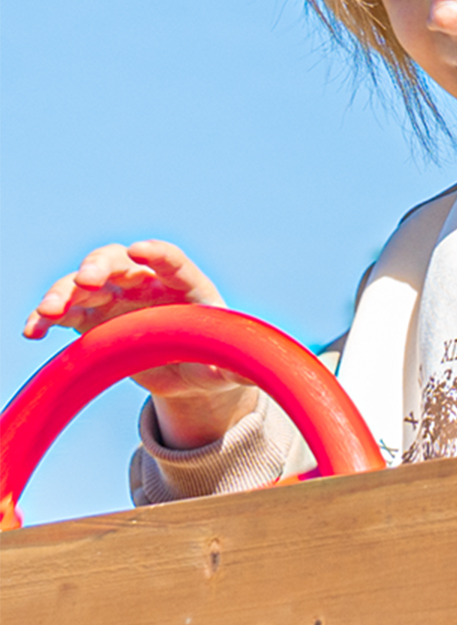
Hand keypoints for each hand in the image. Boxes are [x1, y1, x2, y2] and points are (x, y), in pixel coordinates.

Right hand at [23, 241, 251, 449]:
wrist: (189, 374)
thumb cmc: (212, 358)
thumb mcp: (225, 362)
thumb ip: (234, 364)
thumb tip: (257, 371)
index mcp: (187, 285)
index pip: (173, 261)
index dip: (158, 254)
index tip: (141, 251)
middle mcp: (147, 283)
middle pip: (119, 262)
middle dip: (101, 265)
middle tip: (88, 279)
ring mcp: (117, 298)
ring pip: (84, 283)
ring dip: (64, 291)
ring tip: (48, 312)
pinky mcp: (92, 320)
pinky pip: (66, 313)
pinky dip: (46, 317)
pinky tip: (32, 331)